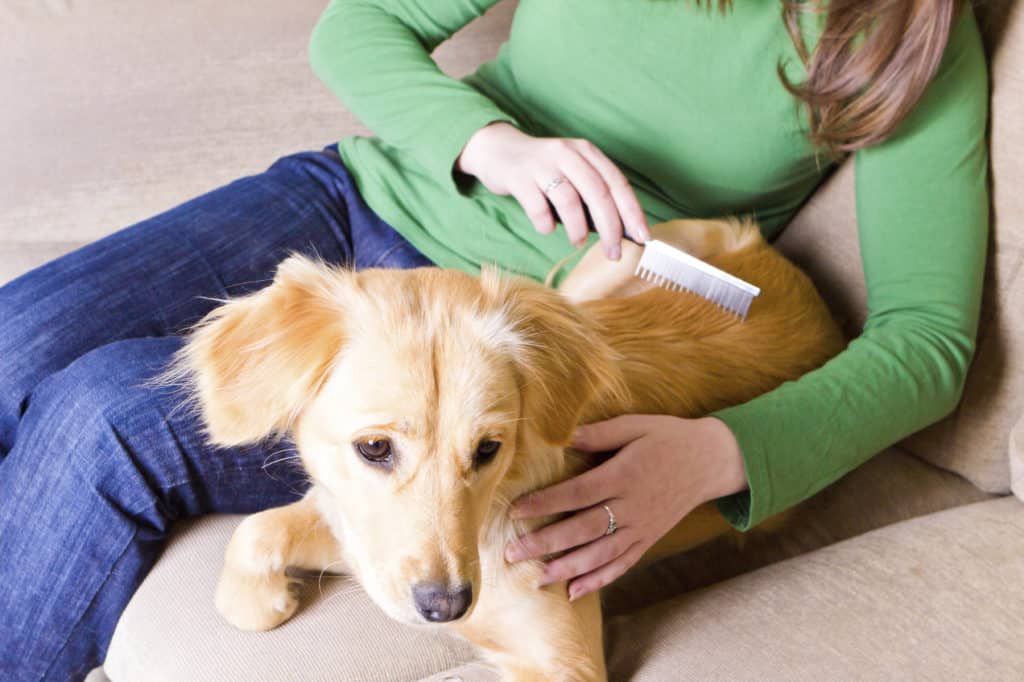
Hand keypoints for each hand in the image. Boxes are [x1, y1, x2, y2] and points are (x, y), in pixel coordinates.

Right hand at [455, 121, 650, 259]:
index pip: (617, 183)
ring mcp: (542, 164)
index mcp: (587, 152)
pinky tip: (547, 228)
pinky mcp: (519, 176)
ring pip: (569, 200)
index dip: (632, 213)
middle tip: (613, 253)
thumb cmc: (543, 171)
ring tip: (577, 242)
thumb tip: (621, 232)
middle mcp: (568, 153)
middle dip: (610, 228)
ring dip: (577, 228)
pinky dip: (546, 224)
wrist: (497, 150)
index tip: (643, 238)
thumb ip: (593, 196)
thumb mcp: (572, 173)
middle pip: (598, 193)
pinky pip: (538, 207)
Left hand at [504, 415, 746, 599]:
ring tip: (536, 577)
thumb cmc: (668, 437)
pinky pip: (622, 564)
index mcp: (625, 475)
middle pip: (583, 529)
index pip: (578, 493)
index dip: (545, 503)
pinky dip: (598, 580)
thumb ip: (599, 433)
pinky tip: (574, 591)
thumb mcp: (636, 425)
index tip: (516, 511)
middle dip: (546, 543)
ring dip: (567, 568)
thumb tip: (563, 435)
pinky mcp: (649, 539)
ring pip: (600, 554)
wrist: (711, 460)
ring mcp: (642, 527)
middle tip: (512, 553)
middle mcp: (632, 506)